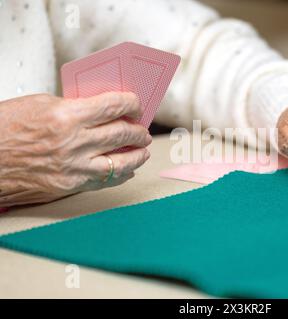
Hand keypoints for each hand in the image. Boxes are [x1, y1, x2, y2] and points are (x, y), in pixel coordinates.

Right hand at [0, 92, 151, 205]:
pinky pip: (105, 181)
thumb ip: (75, 107)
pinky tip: (127, 170)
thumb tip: (102, 112)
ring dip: (137, 156)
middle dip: (138, 131)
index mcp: (66, 116)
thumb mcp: (40, 105)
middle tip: (142, 130)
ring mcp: (73, 167)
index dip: (131, 103)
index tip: (137, 104)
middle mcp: (73, 143)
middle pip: (121, 134)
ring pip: (121, 162)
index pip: (113, 106)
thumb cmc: (5, 128)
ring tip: (142, 151)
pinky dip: (121, 174)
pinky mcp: (70, 185)